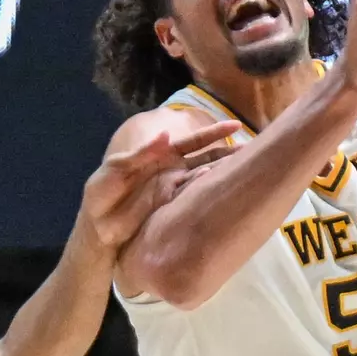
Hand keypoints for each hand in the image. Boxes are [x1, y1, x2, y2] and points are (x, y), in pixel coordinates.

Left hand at [79, 121, 241, 249]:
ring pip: (209, 179)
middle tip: (257, 149)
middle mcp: (175, 171)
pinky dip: (216, 196)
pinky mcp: (177, 210)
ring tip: (253, 170)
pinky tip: (232, 193)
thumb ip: (140, 154)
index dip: (214, 133)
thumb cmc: (102, 196)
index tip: (236, 126)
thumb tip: (167, 134)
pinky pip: (199, 201)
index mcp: (162, 156)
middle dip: (231, 153)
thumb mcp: (115, 171)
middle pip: (209, 158)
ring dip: (228, 174)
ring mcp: (178, 191)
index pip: (194, 141)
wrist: (99, 230)